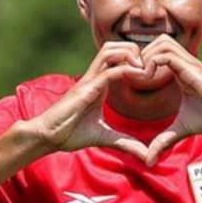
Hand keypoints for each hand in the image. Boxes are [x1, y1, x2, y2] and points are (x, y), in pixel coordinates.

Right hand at [34, 42, 149, 160]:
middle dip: (135, 49)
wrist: (47, 137)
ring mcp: (89, 80)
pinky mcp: (85, 89)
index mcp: (101, 83)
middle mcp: (95, 77)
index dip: (137, 58)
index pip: (119, 57)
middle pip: (115, 46)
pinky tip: (140, 78)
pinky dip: (126, 70)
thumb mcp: (106, 138)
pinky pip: (107, 72)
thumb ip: (127, 143)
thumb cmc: (71, 133)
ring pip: (109, 51)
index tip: (154, 71)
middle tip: (150, 67)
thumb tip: (146, 156)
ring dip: (130, 54)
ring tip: (145, 70)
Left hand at [140, 35, 201, 165]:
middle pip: (159, 40)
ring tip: (140, 75)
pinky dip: (153, 62)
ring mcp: (190, 63)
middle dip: (142, 53)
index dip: (143, 60)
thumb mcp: (181, 129)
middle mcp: (185, 63)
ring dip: (147, 55)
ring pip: (162, 42)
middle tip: (134, 74)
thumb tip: (149, 160)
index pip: (159, 51)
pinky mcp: (192, 69)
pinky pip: (167, 55)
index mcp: (181, 71)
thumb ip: (163, 140)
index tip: (132, 78)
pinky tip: (148, 79)